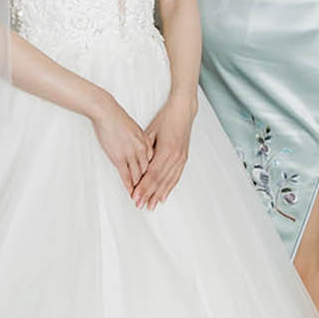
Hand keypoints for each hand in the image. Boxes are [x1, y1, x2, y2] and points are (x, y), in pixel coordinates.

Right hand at [91, 94, 153, 196]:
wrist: (107, 112)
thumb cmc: (118, 118)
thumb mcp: (135, 129)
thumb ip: (140, 140)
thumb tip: (142, 148)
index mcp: (147, 142)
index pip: (155, 163)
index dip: (157, 176)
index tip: (158, 185)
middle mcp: (142, 150)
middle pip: (150, 172)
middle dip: (151, 187)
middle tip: (153, 197)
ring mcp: (131, 154)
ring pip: (139, 176)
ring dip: (141, 190)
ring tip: (143, 199)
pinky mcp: (120, 157)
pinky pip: (126, 176)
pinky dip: (130, 186)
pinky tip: (131, 193)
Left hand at [134, 94, 195, 208]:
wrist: (183, 111)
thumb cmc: (165, 118)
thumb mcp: (151, 131)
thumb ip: (145, 149)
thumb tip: (136, 164)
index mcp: (166, 150)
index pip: (151, 174)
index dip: (143, 187)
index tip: (135, 196)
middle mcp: (175, 157)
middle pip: (159, 181)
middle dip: (148, 195)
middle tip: (139, 205)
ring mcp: (181, 159)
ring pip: (168, 182)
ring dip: (158, 195)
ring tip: (151, 206)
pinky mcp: (184, 159)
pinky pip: (176, 177)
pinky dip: (169, 188)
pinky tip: (164, 196)